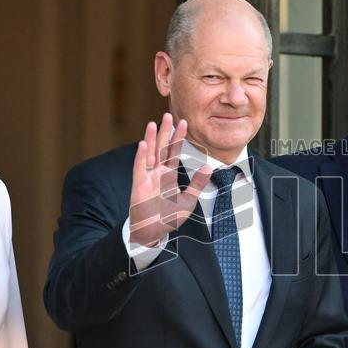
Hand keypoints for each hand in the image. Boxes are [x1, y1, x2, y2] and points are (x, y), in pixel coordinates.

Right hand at [129, 113, 210, 246]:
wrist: (153, 232)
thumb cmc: (168, 217)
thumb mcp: (188, 200)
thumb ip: (197, 183)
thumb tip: (208, 167)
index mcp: (169, 174)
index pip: (174, 151)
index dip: (178, 137)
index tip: (184, 122)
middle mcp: (157, 172)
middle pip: (161, 147)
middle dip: (165, 132)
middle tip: (168, 114)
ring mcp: (147, 177)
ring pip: (149, 153)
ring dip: (151, 138)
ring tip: (153, 123)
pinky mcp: (139, 185)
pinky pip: (140, 168)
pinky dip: (141, 156)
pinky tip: (143, 144)